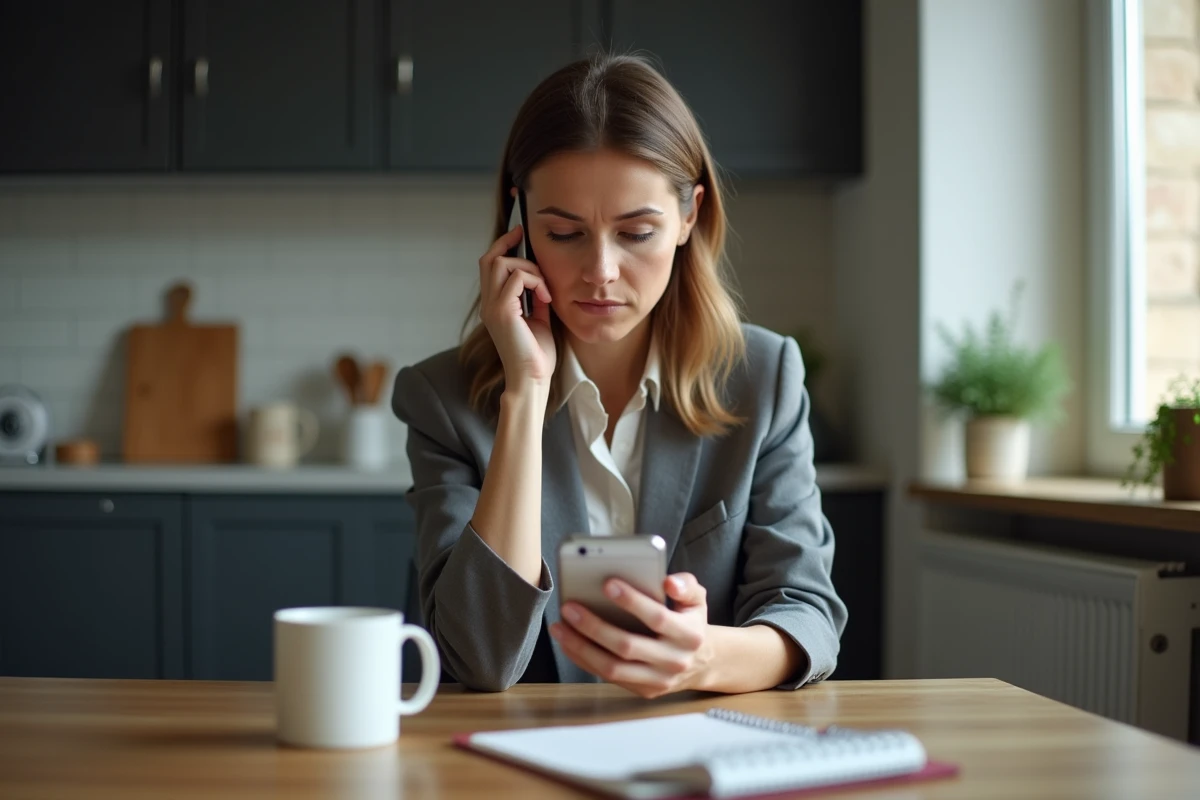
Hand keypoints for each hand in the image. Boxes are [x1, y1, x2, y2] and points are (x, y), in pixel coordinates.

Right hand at [477, 224, 555, 387]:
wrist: (532, 379)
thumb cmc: (537, 355)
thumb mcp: (538, 319)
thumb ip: (535, 299)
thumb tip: (541, 280)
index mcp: (494, 306)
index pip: (489, 266)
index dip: (502, 246)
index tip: (519, 233)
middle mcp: (488, 304)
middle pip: (489, 259)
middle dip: (509, 244)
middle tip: (526, 239)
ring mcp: (492, 307)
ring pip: (500, 263)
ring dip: (528, 268)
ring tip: (544, 288)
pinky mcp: (502, 312)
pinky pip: (515, 278)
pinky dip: (535, 281)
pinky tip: (546, 298)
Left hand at [550, 572, 713, 698]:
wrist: (702, 662)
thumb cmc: (689, 621)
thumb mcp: (697, 599)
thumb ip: (687, 584)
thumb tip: (669, 582)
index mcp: (689, 635)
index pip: (658, 618)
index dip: (633, 602)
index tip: (608, 583)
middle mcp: (674, 661)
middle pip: (628, 646)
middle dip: (595, 626)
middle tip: (569, 607)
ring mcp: (658, 680)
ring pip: (613, 668)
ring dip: (581, 647)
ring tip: (560, 626)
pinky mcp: (643, 691)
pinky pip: (608, 678)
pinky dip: (584, 660)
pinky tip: (567, 642)